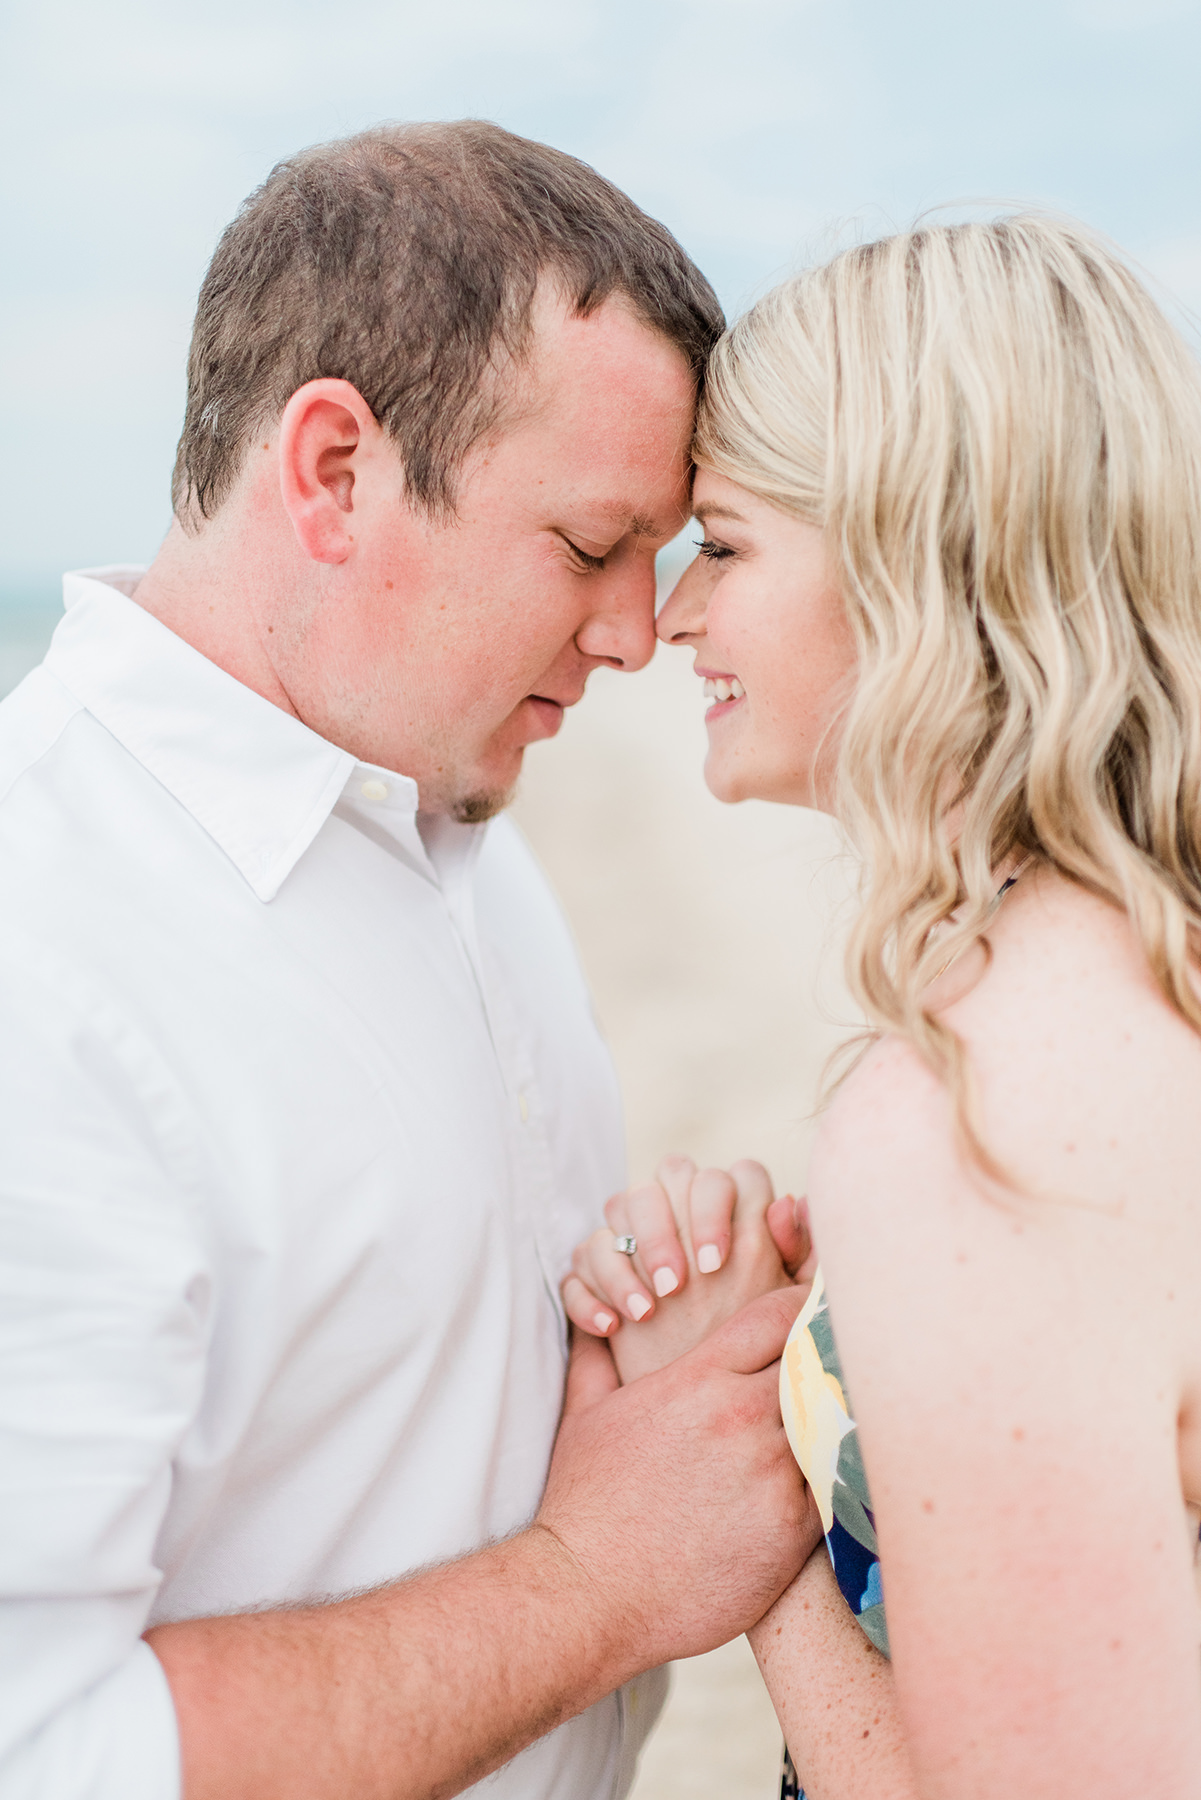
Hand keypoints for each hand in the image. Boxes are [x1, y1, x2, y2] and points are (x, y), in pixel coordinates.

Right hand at [537, 1289, 822, 1670]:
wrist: (591, 1595)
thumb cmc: (585, 1504)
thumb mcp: (586, 1415)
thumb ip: (599, 1359)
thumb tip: (594, 1326)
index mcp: (697, 1379)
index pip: (776, 1314)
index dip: (796, 1308)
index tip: (807, 1313)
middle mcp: (742, 1416)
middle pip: (812, 1361)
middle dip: (817, 1361)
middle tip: (825, 1367)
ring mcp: (773, 1472)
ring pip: (828, 1423)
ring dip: (826, 1421)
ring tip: (827, 1425)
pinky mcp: (792, 1528)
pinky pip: (831, 1485)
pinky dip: (827, 1479)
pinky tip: (817, 1483)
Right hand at [562, 1157, 814, 1382]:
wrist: (698, 1409)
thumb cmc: (748, 1350)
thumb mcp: (778, 1308)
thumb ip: (796, 1257)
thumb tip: (793, 1203)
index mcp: (729, 1213)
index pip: (722, 1174)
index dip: (714, 1209)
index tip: (714, 1263)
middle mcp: (681, 1214)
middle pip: (662, 1179)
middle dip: (663, 1232)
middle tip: (676, 1286)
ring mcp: (632, 1241)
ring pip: (614, 1209)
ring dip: (625, 1264)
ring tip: (646, 1312)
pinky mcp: (593, 1276)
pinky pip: (577, 1263)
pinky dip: (587, 1293)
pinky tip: (610, 1326)